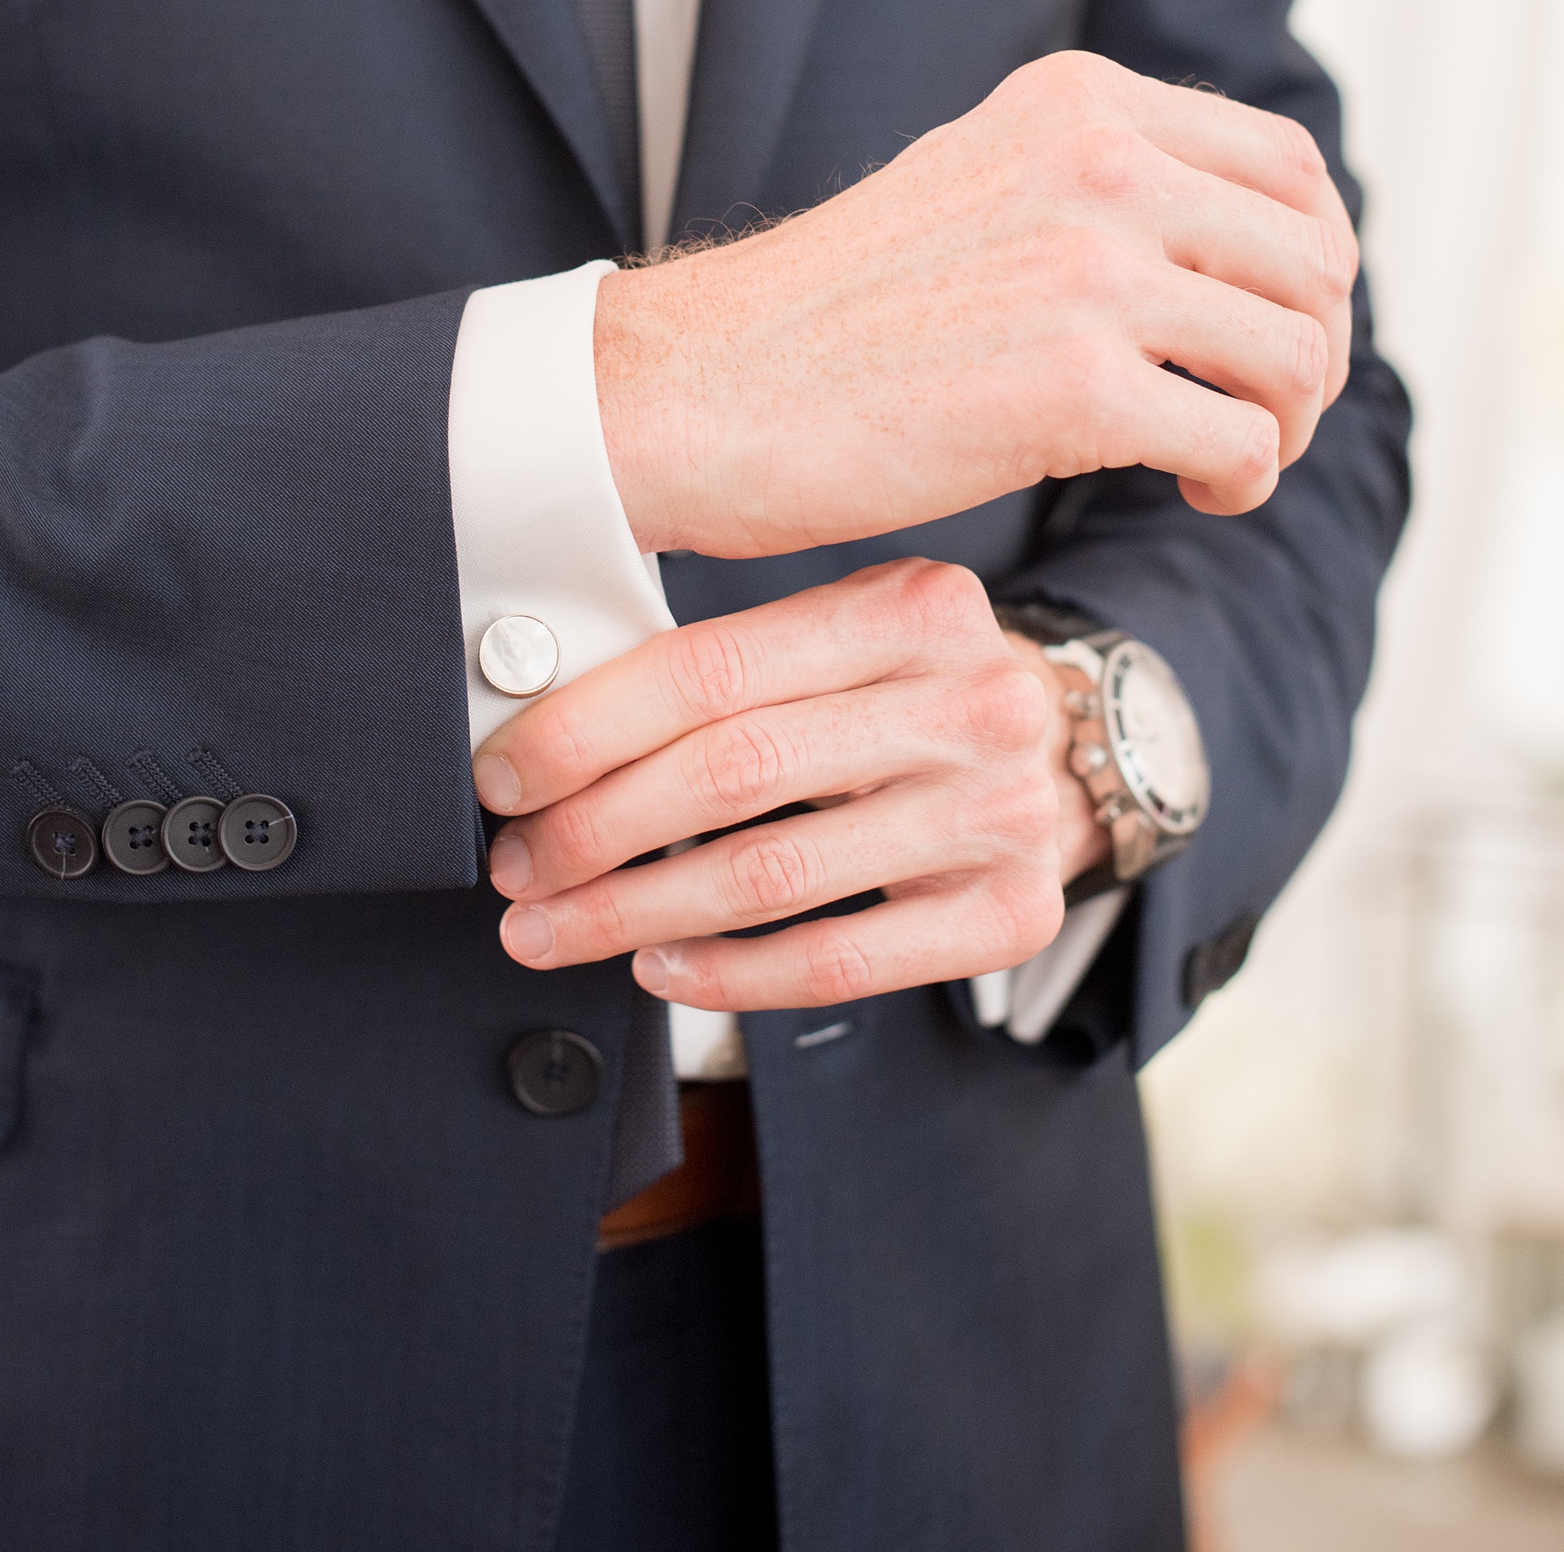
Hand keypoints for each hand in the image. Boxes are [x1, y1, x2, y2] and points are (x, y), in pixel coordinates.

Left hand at [477, 560, 1094, 1010]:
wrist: (1073, 750)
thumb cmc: (917, 687)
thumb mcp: (852, 629)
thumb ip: (734, 662)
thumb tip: (546, 725)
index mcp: (914, 606)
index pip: (713, 669)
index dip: (588, 729)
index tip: (506, 776)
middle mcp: (972, 700)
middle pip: (735, 772)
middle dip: (596, 828)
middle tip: (517, 865)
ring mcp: (1002, 811)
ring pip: (773, 875)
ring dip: (636, 912)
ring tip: (555, 925)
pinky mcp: (1013, 915)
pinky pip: (839, 961)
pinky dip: (731, 974)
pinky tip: (660, 967)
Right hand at [594, 51, 1356, 558]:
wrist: (705, 387)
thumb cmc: (832, 313)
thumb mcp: (979, 181)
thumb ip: (1100, 179)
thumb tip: (1241, 237)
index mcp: (1079, 102)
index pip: (1289, 165)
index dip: (1314, 259)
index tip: (1270, 327)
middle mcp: (1098, 163)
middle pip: (1316, 257)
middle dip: (1312, 352)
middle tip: (1261, 410)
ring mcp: (1087, 270)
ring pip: (1299, 351)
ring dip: (1289, 424)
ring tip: (1222, 456)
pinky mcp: (1072, 387)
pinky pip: (1245, 440)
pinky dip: (1243, 480)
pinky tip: (1191, 489)